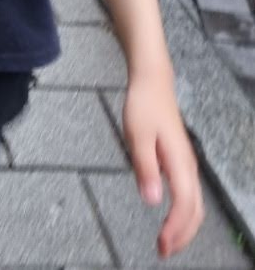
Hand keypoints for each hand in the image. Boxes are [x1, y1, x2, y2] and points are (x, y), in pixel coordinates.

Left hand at [122, 72, 203, 256]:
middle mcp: (188, 167)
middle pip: (196, 210)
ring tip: (167, 242)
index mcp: (179, 162)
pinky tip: (170, 218)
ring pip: (195, 204)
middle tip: (163, 252)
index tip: (162, 245)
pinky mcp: (181, 161)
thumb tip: (152, 201)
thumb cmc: (143, 106)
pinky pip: (189, 195)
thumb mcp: (137, 135)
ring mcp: (187, 164)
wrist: (153, 82)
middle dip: (183, 235)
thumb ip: (145, 167)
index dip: (176, 228)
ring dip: (184, 227)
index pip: (184, 204)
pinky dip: (183, 213)